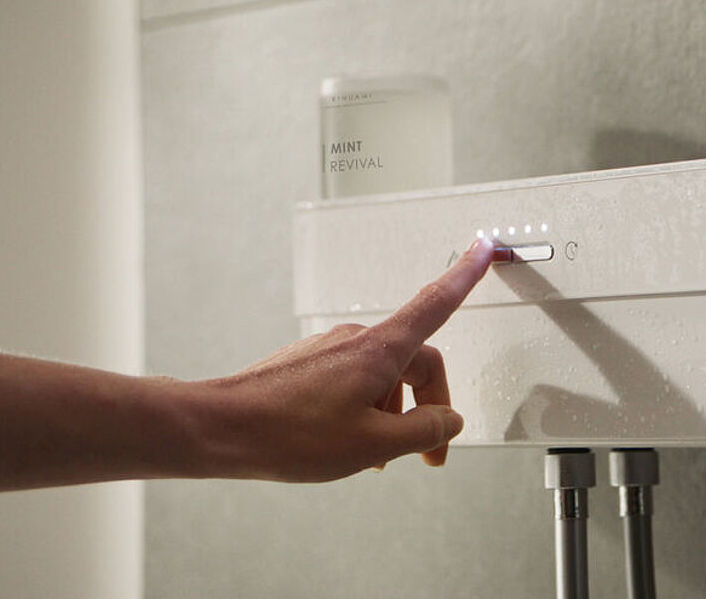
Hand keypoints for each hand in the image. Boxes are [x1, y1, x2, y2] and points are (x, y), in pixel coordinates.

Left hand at [188, 237, 494, 481]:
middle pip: (416, 361)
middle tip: (430, 452)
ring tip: (380, 457)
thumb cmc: (287, 434)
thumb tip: (449, 421)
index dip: (466, 276)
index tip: (485, 249)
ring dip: (395, 414)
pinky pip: (356, 381)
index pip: (436, 303)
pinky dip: (367, 410)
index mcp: (380, 350)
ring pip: (385, 376)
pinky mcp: (311, 364)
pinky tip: (351, 443)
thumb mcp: (373, 445)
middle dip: (430, 406)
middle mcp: (357, 340)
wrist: (220, 428)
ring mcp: (331, 350)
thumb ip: (423, 431)